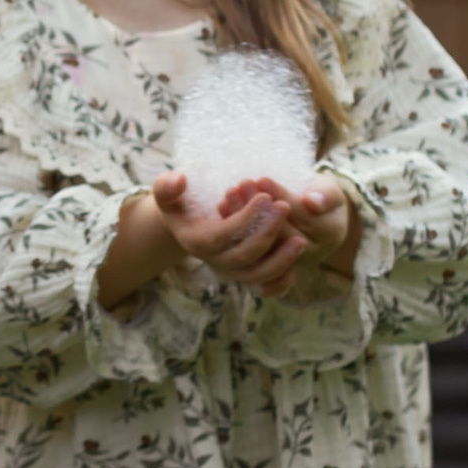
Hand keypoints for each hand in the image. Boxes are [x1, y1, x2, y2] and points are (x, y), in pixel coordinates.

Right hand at [150, 173, 312, 295]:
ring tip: (300, 240)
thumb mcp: (167, 192)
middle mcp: (213, 262)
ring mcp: (231, 273)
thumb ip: (166, 186)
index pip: (223, 235)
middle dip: (267, 233)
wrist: (188, 226)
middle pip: (244, 257)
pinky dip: (281, 282)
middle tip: (284, 207)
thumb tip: (179, 179)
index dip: (246, 218)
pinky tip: (296, 263)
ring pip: (257, 276)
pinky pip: (265, 288)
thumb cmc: (180, 204)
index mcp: (195, 242)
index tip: (265, 197)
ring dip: (281, 260)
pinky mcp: (245, 277)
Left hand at [223, 177, 359, 290]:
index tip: (263, 179)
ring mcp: (285, 259)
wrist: (316, 215)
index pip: (301, 217)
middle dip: (258, 206)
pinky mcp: (264, 258)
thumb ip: (325, 195)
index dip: (280, 197)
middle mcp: (306, 253)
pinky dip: (234, 226)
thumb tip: (312, 202)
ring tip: (232, 191)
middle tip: (244, 183)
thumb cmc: (322, 197)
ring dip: (243, 216)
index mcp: (327, 236)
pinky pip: (248, 246)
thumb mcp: (329, 191)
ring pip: (260, 242)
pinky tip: (223, 206)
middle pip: (278, 231)